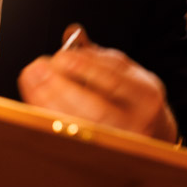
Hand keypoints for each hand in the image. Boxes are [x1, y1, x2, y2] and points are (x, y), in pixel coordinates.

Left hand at [17, 25, 178, 143]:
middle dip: (62, 87)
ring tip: (33, 82)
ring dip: (50, 103)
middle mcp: (137, 122)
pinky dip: (52, 118)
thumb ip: (97, 55)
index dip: (83, 67)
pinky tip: (36, 102)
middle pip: (97, 108)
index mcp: (146, 94)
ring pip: (82, 126)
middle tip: (38, 69)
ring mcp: (120, 144)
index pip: (113, 80)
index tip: (58, 57)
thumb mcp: (123, 71)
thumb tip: (73, 31)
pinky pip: (72, 138)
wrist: (154, 133)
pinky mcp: (101, 155)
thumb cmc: (133, 97)